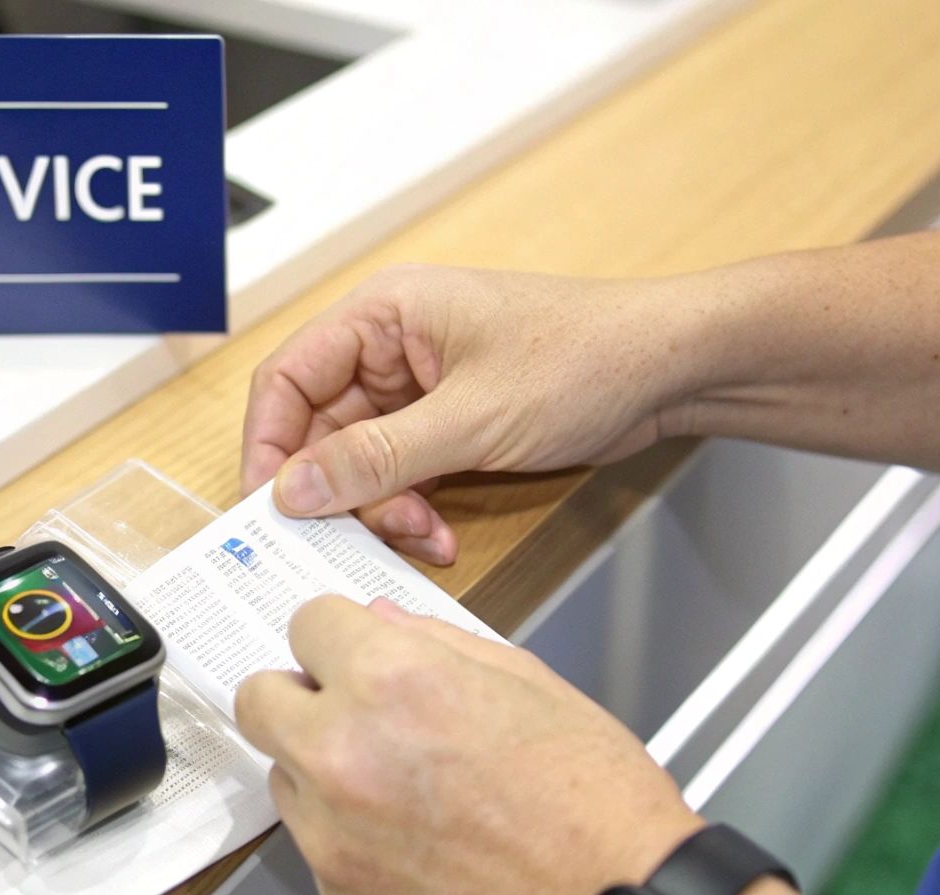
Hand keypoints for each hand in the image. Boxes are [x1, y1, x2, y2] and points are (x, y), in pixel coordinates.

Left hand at [235, 595, 701, 894]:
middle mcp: (343, 754)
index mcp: (390, 682)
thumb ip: (439, 643)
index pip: (307, 623)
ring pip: (284, 776)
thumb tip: (383, 623)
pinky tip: (417, 842)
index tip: (353, 649)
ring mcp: (334, 834)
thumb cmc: (595, 804)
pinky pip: (318, 847)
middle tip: (348, 708)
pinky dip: (351, 838)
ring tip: (403, 785)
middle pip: (259, 699)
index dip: (339, 634)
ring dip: (323, 769)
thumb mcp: (530, 683)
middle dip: (300, 694)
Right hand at [240, 265, 710, 563]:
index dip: (268, 446)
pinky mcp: (448, 420)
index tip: (270, 508)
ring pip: (360, 461)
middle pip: (319, 429)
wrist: (671, 369)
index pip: (287, 378)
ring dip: (382, 508)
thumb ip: (377, 457)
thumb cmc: (586, 357)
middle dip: (340, 491)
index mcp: (383, 314)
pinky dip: (411, 507)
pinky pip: (401, 472)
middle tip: (361, 535)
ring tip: (422, 534)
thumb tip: (295, 487)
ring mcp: (420, 386)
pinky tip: (440, 533)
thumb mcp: (472, 419)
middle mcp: (391, 345)